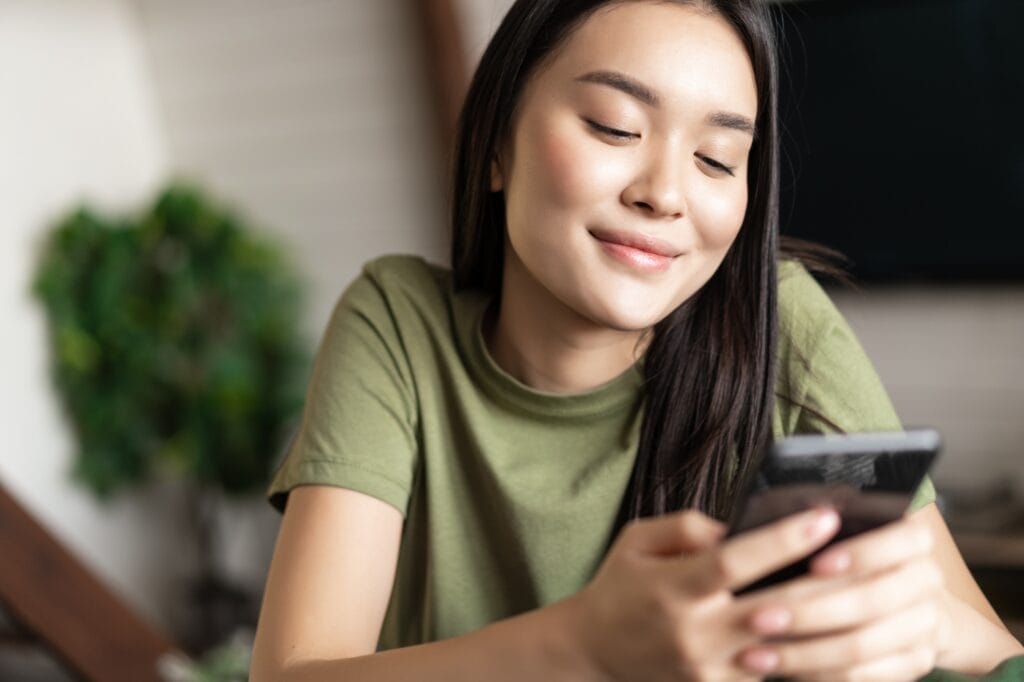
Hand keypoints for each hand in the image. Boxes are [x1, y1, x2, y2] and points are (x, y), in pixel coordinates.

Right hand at [569, 506, 842, 681]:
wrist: (595, 651)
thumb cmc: (621, 585)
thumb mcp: (637, 539)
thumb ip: (685, 526)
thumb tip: (737, 530)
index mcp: (672, 587)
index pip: (734, 562)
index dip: (782, 540)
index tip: (824, 518)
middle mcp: (693, 632)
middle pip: (774, 607)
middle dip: (824, 580)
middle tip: (868, 553)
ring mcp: (709, 668)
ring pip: (782, 646)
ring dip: (825, 621)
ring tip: (866, 590)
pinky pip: (774, 671)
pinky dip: (805, 651)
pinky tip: (837, 628)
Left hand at [735, 517, 951, 680]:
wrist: (908, 601)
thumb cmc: (852, 555)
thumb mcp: (841, 534)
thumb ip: (812, 530)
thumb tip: (753, 528)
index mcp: (913, 538)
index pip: (898, 540)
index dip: (858, 554)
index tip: (815, 564)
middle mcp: (927, 580)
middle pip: (870, 601)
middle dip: (809, 611)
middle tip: (756, 618)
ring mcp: (924, 627)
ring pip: (861, 645)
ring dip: (802, 652)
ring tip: (752, 654)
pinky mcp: (914, 663)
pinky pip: (862, 675)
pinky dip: (817, 673)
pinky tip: (779, 669)